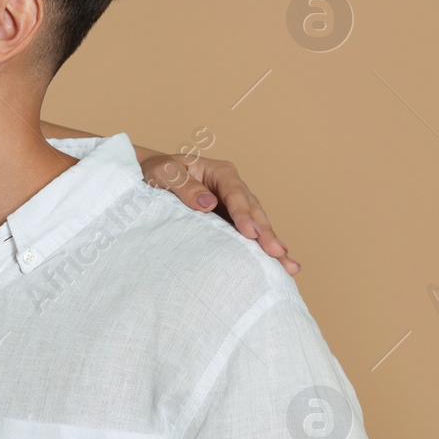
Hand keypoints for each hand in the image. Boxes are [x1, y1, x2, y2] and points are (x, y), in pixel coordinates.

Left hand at [140, 151, 299, 274]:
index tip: (251, 233)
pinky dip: (260, 250)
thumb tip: (208, 205)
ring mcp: (233, 206)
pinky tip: (277, 265)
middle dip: (266, 234)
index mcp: (220, 172)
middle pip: (253, 211)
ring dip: (271, 245)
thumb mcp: (164, 173)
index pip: (236, 194)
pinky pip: (247, 236)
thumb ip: (184, 186)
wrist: (149, 177)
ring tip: (289, 266)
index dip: (244, 214)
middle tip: (279, 254)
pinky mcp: (229, 222)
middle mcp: (232, 188)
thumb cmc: (157, 171)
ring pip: (256, 225)